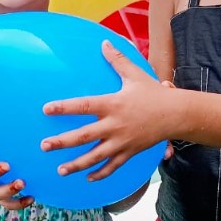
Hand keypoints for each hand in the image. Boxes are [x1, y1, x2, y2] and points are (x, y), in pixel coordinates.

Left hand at [41, 40, 170, 179]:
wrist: (177, 114)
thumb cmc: (154, 93)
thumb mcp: (135, 74)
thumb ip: (117, 60)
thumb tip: (104, 42)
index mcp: (113, 104)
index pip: (84, 106)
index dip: (64, 108)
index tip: (46, 109)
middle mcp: (115, 125)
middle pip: (84, 136)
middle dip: (62, 142)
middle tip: (44, 146)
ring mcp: (122, 141)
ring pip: (95, 157)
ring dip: (77, 165)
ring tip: (60, 170)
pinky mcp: (130, 152)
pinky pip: (113, 166)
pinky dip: (101, 174)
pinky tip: (88, 178)